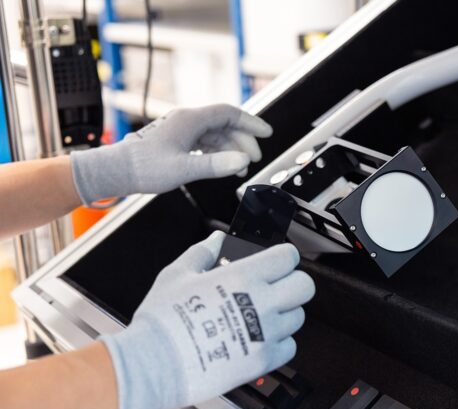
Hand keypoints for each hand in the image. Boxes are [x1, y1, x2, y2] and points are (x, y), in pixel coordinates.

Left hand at [70, 104, 271, 203]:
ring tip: (239, 167)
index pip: (229, 113)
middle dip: (243, 140)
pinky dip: (217, 152)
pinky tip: (220, 164)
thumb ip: (215, 165)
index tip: (266, 133)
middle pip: (224, 124)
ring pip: (215, 134)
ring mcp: (180, 130)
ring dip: (230, 148)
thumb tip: (241, 161)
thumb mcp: (183, 169)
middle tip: (253, 158)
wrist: (116, 171)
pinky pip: (204, 141)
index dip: (250, 123)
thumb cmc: (143, 168)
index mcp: (189, 120)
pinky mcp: (175, 141)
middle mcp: (186, 121)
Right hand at [100, 232, 313, 408]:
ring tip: (261, 316)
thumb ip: (203, 253)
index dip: (282, 257)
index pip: (288, 257)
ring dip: (285, 314)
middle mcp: (261, 303)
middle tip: (276, 287)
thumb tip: (216, 240)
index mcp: (243, 277)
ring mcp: (265, 333)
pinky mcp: (263, 360)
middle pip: (305, 286)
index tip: (275, 262)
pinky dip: (279, 343)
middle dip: (293, 283)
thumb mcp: (177, 274)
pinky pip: (289, 347)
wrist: (154, 364)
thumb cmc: (163, 321)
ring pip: (298, 317)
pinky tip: (259, 338)